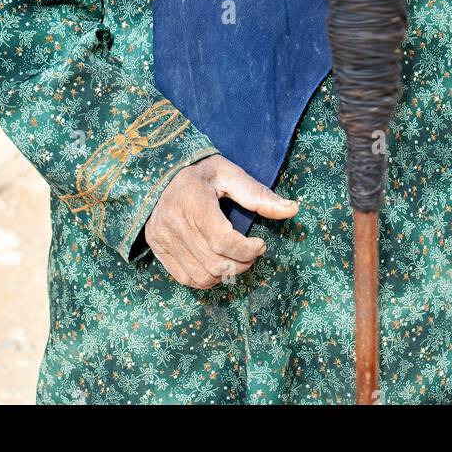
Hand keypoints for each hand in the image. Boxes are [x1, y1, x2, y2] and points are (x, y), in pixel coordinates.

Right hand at [144, 154, 297, 288]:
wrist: (160, 175)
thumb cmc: (201, 172)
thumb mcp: (230, 173)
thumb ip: (259, 194)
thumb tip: (293, 209)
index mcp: (193, 201)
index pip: (223, 241)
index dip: (247, 250)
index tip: (260, 244)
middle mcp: (174, 222)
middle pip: (215, 263)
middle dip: (242, 264)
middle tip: (251, 253)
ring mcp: (163, 238)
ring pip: (202, 276)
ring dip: (226, 274)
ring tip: (235, 259)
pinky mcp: (157, 249)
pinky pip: (186, 279)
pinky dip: (207, 279)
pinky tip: (217, 264)